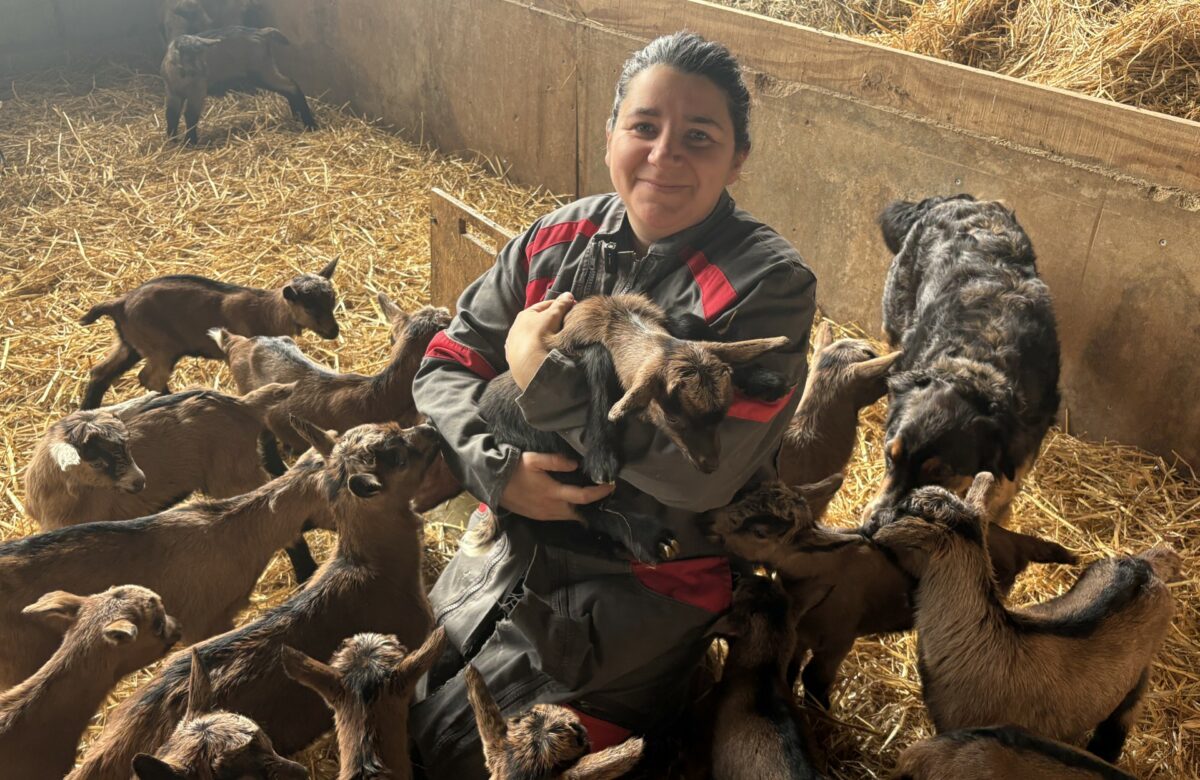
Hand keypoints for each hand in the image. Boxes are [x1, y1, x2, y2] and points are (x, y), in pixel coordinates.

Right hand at [499, 452, 614, 520]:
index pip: (583, 496)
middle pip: (579, 511)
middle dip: (593, 504)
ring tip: (590, 496)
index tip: (611, 485)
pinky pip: (559, 517)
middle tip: (603, 492)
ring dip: (581, 509)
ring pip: (570, 516)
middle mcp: (551, 508)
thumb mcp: (533, 459)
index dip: (599, 493)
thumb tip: (575, 465)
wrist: (493, 484)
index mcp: (552, 493)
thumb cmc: (514, 469)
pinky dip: (570, 511)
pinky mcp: (538, 517)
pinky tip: (571, 502)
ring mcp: (544, 515)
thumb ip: (555, 461)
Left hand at [506, 292, 574, 390]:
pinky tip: (541, 353)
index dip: (560, 305)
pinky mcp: (513, 358)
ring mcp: (513, 344)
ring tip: (555, 340)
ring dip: (542, 337)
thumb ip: (561, 304)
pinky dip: (534, 350)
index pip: (545, 305)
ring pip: (531, 337)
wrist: (530, 365)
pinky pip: (526, 351)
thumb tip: (568, 295)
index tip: (571, 307)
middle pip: (538, 322)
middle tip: (566, 324)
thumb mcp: (553, 316)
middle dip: (551, 322)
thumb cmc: (540, 336)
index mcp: (524, 315)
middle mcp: (515, 328)